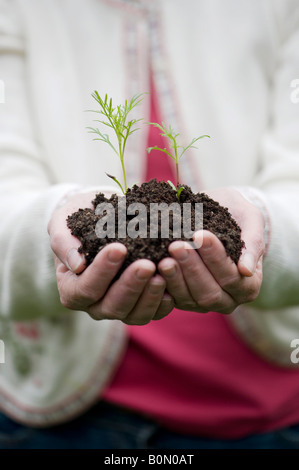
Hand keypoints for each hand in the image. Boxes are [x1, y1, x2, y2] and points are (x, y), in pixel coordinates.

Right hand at [48, 191, 173, 323]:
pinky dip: (164, 302)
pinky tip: (172, 285)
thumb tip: (77, 265)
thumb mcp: (63, 225)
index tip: (119, 248)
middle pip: (112, 306)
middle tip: (147, 264)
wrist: (100, 220)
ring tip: (162, 273)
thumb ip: (63, 243)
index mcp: (72, 289)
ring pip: (134, 315)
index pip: (85, 288)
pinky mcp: (140, 307)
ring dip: (150, 296)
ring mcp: (119, 309)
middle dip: (131, 285)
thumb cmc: (78, 221)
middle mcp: (94, 305)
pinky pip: (153, 313)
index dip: (102, 271)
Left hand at [158, 188, 264, 313]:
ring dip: (175, 278)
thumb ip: (253, 242)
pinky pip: (171, 299)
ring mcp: (203, 303)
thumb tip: (246, 270)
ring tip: (164, 257)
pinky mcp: (182, 300)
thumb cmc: (236, 216)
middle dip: (192, 269)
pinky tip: (153, 266)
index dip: (216, 258)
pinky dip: (162, 284)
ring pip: (189, 299)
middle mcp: (227, 300)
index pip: (233, 277)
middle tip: (176, 245)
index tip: (200, 235)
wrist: (216, 215)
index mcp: (248, 285)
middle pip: (210, 293)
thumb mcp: (251, 220)